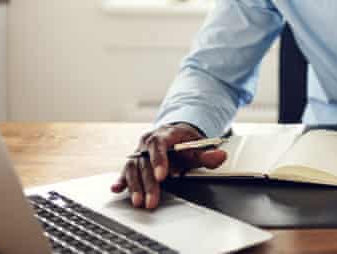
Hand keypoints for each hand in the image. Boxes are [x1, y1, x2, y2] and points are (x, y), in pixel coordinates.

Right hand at [110, 122, 226, 209]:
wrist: (174, 134)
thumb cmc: (185, 142)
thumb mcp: (199, 146)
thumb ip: (209, 154)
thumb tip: (220, 156)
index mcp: (163, 135)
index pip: (158, 145)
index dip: (159, 160)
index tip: (162, 176)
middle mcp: (146, 143)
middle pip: (144, 162)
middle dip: (148, 183)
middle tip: (151, 200)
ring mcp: (138, 153)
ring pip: (132, 168)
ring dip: (134, 186)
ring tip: (138, 201)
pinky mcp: (133, 163)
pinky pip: (125, 172)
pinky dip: (120, 180)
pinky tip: (116, 189)